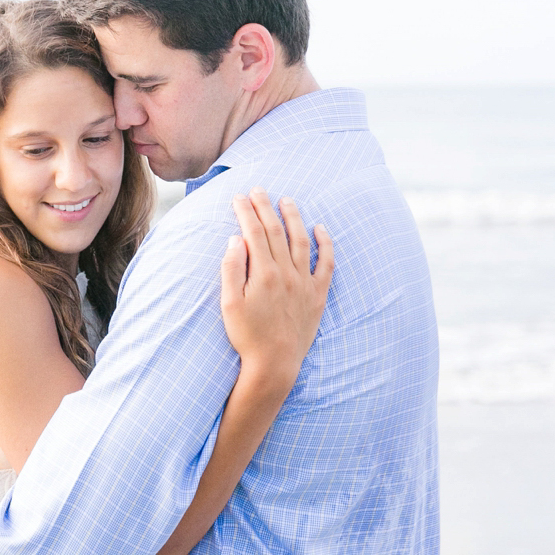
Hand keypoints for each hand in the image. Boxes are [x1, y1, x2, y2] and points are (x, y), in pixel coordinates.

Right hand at [221, 188, 333, 384]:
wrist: (275, 364)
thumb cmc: (247, 336)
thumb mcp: (229, 304)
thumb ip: (232, 269)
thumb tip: (236, 239)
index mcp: (262, 273)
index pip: (253, 232)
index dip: (246, 212)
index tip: (239, 197)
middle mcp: (286, 273)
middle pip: (275, 231)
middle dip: (265, 207)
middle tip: (259, 190)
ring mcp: (304, 283)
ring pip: (300, 241)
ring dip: (294, 217)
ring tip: (287, 201)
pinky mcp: (317, 294)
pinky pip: (325, 263)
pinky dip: (325, 244)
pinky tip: (320, 228)